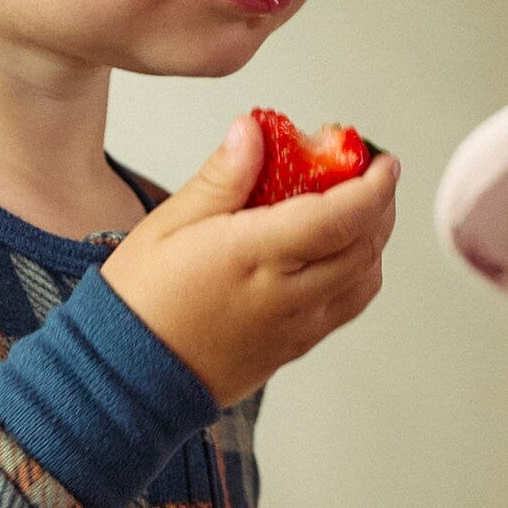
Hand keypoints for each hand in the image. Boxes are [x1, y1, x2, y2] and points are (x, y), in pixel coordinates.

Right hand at [102, 117, 397, 406]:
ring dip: (373, 239)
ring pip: (364, 279)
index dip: (373, 185)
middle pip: (365, 246)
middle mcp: (287, 295)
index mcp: (255, 256)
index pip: (340, 216)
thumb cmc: (140, 301)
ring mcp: (295, 327)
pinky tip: (337, 253)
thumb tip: (253, 131)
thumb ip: (223, 177)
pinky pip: (346, 307)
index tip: (381, 160)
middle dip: (380, 204)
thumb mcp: (169, 223)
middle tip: (367, 172)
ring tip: (356, 209)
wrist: (125, 377)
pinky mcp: (293, 348)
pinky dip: (358, 272)